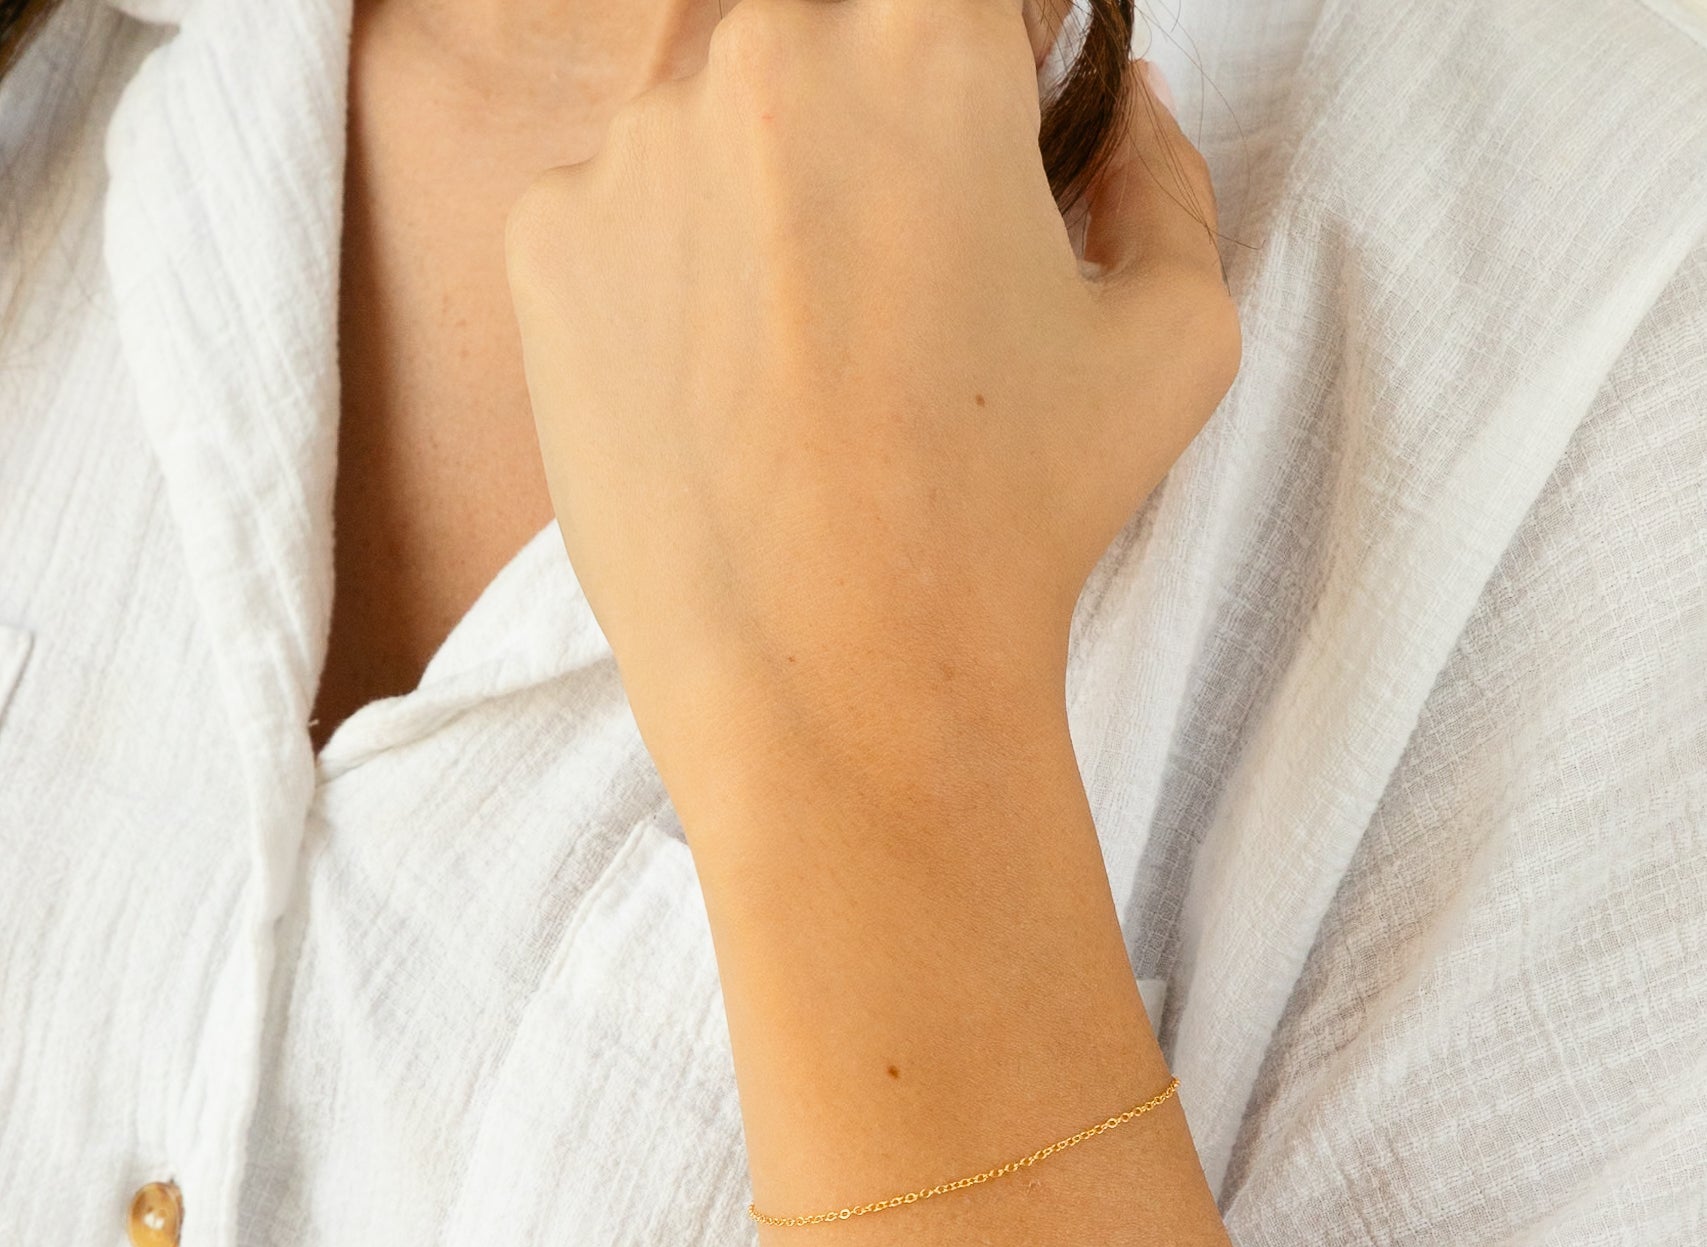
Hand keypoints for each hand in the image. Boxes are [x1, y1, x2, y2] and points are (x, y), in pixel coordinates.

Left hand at [505, 0, 1238, 808]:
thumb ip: (1168, 174)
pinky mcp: (543, 248)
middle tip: (904, 275)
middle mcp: (760, 55)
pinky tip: (724, 396)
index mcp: (924, 41)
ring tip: (811, 361)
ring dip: (768, 200)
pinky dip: (671, 278)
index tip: (993, 158)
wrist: (838, 685)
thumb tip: (1124, 108)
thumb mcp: (1174, 341)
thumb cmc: (1012, 523)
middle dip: (877, 132)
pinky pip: (621, 214)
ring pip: (717, 124)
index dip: (993, 79)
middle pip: (829, 40)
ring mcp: (629, 151)